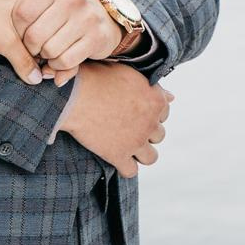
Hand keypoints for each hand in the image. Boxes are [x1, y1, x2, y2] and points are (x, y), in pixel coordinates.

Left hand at [0, 0, 122, 82]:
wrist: (103, 20)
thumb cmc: (57, 11)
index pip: (22, 14)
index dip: (17, 31)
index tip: (21, 34)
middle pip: (35, 36)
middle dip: (31, 48)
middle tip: (34, 49)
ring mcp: (86, 18)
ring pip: (51, 51)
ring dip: (45, 60)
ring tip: (46, 55)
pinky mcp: (96, 38)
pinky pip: (67, 62)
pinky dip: (59, 68)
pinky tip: (58, 64)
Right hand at [54, 59, 171, 177]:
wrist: (73, 95)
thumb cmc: (97, 78)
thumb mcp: (127, 73)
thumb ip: (151, 86)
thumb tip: (172, 97)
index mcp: (155, 100)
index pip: (164, 113)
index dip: (150, 112)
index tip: (135, 110)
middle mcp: (150, 123)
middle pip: (158, 135)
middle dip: (146, 132)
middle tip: (127, 125)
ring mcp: (135, 141)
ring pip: (151, 157)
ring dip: (141, 152)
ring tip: (126, 145)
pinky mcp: (118, 155)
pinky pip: (130, 171)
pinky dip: (125, 167)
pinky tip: (116, 159)